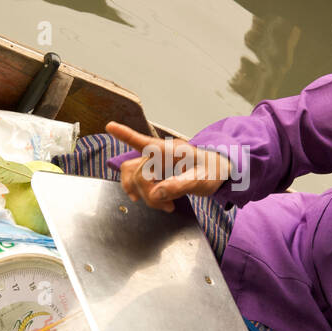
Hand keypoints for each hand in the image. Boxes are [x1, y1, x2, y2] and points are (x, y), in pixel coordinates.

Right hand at [105, 120, 232, 212]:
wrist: (221, 170)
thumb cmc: (214, 169)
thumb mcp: (202, 179)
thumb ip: (179, 185)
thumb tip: (156, 192)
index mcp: (169, 150)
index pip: (142, 141)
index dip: (125, 135)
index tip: (110, 126)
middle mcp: (158, 155)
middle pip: (135, 171)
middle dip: (145, 191)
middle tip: (165, 204)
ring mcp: (156, 164)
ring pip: (134, 177)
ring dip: (143, 194)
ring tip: (164, 204)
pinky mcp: (158, 173)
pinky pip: (142, 182)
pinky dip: (146, 194)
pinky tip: (157, 201)